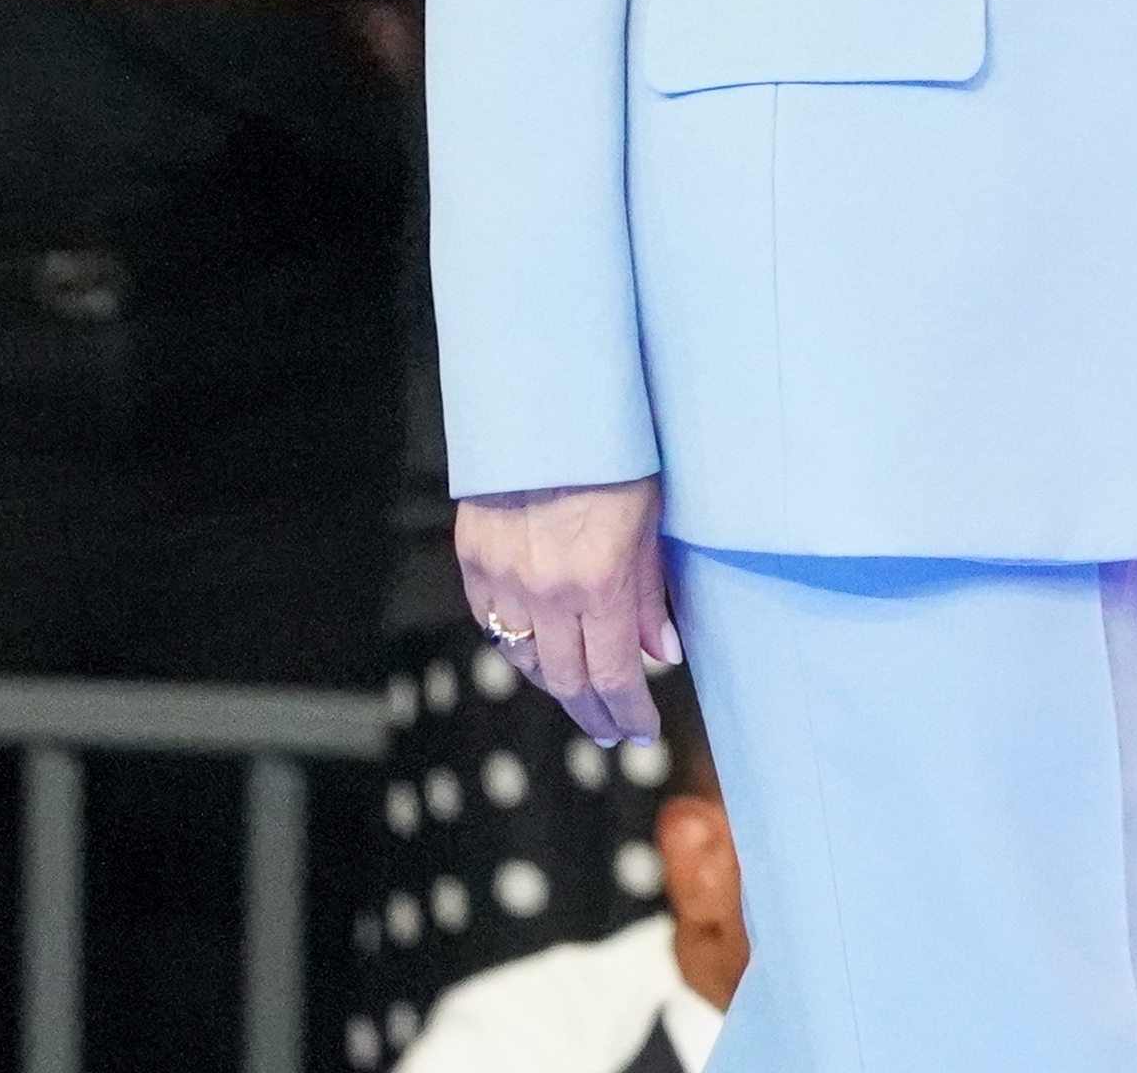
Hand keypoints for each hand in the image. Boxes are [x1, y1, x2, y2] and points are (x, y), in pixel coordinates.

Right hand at [452, 478, 681, 746]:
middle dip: (595, 714)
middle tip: (614, 732)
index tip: (644, 731)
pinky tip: (538, 655)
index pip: (615, 674)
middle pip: (567, 680)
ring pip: (525, 660)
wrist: (549, 404)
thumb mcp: (651, 520)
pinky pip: (492, 624)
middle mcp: (547, 589)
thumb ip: (651, 594)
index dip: (630, 712)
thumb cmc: (617, 453)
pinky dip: (517, 648)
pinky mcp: (473, 559)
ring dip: (555, 686)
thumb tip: (663, 654)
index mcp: (600, 580)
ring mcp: (504, 576)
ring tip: (581, 699)